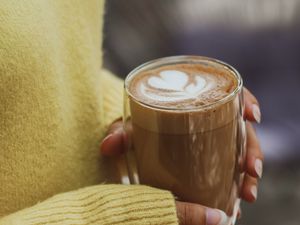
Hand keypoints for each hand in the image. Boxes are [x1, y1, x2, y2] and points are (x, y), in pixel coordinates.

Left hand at [100, 87, 262, 223]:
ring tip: (246, 194)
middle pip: (240, 128)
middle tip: (250, 170)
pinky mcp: (209, 158)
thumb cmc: (136, 125)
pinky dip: (235, 185)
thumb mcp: (130, 127)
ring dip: (248, 173)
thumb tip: (108, 147)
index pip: (228, 93)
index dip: (246, 100)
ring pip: (241, 151)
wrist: (135, 135)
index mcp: (194, 101)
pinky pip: (230, 169)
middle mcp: (208, 119)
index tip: (253, 115)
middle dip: (252, 149)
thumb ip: (120, 133)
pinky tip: (235, 200)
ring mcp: (211, 139)